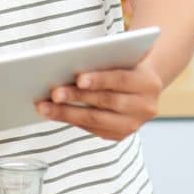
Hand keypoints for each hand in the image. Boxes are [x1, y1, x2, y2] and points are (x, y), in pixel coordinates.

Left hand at [35, 56, 162, 139]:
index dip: (100, 79)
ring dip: (67, 113)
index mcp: (148, 82)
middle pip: (106, 101)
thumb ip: (103, 60)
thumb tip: (64, 66)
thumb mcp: (121, 58)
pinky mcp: (121, 135)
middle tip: (53, 94)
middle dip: (77, 97)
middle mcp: (146, 106)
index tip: (79, 79)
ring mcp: (134, 124)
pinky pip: (93, 128)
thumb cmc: (124, 64)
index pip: (121, 79)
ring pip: (96, 119)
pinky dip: (72, 120)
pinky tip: (54, 114)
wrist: (144, 85)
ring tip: (44, 107)